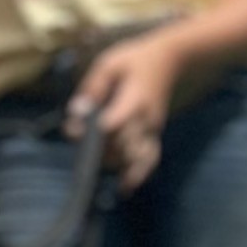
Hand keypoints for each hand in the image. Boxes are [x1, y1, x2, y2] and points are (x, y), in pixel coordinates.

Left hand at [70, 27, 180, 192]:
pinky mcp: (155, 132)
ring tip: (104, 181)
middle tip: (83, 157)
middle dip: (102, 155)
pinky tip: (125, 188)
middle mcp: (145, 119)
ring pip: (139, 158)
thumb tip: (77, 111)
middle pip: (125, 147)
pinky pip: (150, 158)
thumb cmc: (134, 59)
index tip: (76, 133)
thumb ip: (92, 88)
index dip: (95, 133)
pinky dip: (139, 174)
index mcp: (133, 100)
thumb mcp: (109, 64)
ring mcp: (153, 128)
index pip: (115, 124)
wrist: (170, 59)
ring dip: (120, 170)